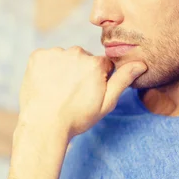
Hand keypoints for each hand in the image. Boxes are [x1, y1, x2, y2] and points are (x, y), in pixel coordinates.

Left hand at [18, 46, 146, 138]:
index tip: (88, 94)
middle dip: (80, 72)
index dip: (97, 80)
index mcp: (96, 63)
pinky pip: (47, 58)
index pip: (102, 65)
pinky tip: (46, 85)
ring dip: (63, 69)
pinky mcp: (38, 56)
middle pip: (83, 59)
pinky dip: (46, 68)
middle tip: (72, 94)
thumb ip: (123, 80)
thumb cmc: (77, 118)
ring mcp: (55, 53)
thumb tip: (141, 64)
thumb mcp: (106, 103)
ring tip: (58, 91)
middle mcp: (77, 53)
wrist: (44, 126)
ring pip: (64, 58)